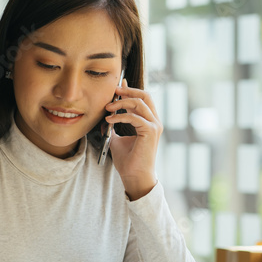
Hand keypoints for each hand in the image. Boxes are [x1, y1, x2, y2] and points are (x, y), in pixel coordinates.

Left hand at [104, 79, 161, 199]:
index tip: (118, 85)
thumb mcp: (117, 139)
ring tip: (108, 108)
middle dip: (128, 90)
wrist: (134, 176)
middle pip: (145, 95)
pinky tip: (109, 120)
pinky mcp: (151, 132)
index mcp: (149, 122)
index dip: (130, 90)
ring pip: (140, 103)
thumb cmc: (128, 161)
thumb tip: (106, 117)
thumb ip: (114, 127)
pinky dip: (120, 116)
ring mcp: (154, 126)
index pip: (142, 99)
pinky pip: (134, 117)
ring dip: (121, 103)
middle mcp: (154, 121)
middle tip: (114, 90)